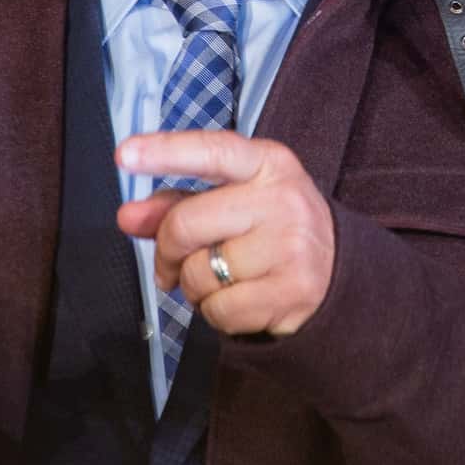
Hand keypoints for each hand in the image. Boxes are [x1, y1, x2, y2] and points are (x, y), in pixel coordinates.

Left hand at [114, 131, 334, 336]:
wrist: (339, 274)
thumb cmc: (273, 230)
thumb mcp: (234, 202)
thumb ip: (178, 204)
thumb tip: (128, 216)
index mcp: (267, 163)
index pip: (211, 151)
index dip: (165, 152)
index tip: (125, 156)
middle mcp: (282, 199)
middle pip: (187, 224)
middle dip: (167, 251)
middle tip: (172, 264)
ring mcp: (291, 246)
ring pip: (199, 273)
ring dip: (194, 287)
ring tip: (221, 280)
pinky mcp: (293, 291)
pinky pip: (219, 310)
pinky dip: (216, 313)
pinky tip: (240, 300)